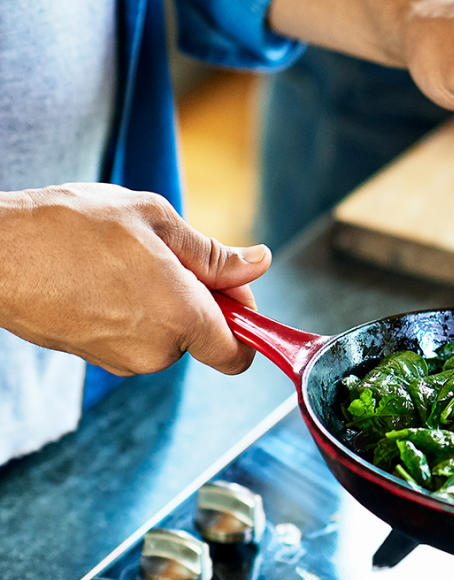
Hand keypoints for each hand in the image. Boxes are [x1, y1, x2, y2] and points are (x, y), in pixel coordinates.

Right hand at [0, 184, 271, 375]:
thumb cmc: (70, 227)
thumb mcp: (154, 220)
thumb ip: (212, 253)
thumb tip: (258, 263)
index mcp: (182, 318)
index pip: (240, 354)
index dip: (246, 320)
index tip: (232, 289)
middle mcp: (156, 351)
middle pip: (204, 335)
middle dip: (198, 298)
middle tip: (165, 254)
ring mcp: (121, 359)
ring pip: (167, 333)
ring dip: (162, 300)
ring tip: (122, 260)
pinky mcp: (93, 357)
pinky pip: (135, 335)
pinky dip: (133, 310)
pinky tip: (102, 276)